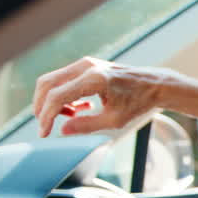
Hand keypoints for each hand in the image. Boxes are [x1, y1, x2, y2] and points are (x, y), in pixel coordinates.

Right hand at [32, 57, 169, 136]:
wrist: (155, 84)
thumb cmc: (139, 102)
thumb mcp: (115, 120)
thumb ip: (87, 126)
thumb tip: (62, 130)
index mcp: (94, 79)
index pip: (57, 96)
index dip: (46, 116)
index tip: (44, 133)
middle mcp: (87, 66)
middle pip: (47, 84)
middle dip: (41, 107)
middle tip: (46, 126)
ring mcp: (86, 63)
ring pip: (52, 80)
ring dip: (52, 101)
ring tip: (71, 117)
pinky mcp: (87, 65)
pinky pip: (63, 79)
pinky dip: (63, 95)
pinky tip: (79, 109)